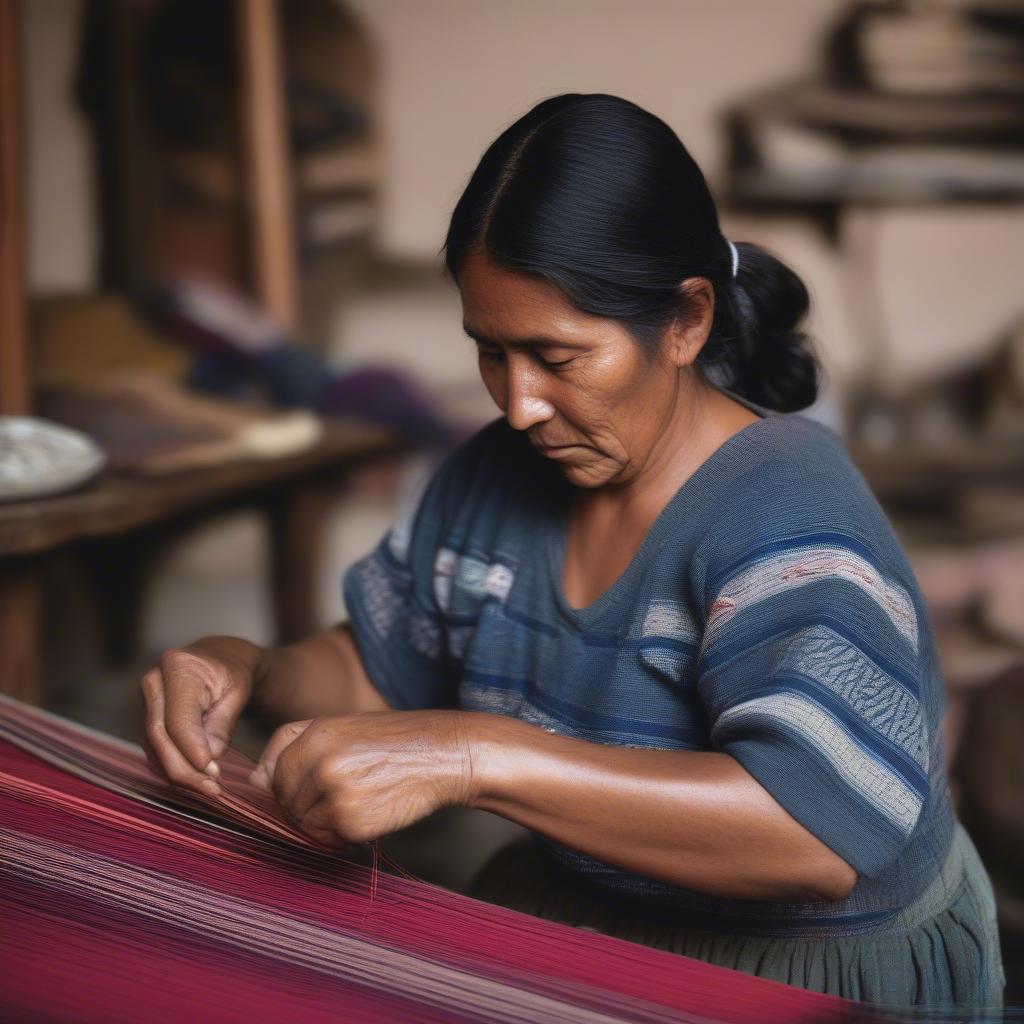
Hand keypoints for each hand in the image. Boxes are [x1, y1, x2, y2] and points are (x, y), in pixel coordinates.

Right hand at [141, 636, 264, 795]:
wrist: (220, 660)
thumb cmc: (233, 673)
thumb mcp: (239, 692)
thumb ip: (223, 723)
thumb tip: (208, 759)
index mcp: (178, 666)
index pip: (178, 717)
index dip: (191, 748)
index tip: (211, 771)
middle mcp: (154, 682)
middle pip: (159, 735)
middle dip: (184, 768)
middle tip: (212, 788)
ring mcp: (146, 701)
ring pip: (154, 748)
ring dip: (180, 774)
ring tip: (209, 788)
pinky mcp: (147, 719)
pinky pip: (156, 750)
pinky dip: (175, 768)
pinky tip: (196, 780)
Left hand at [249, 711, 475, 847]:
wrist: (441, 754)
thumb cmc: (393, 741)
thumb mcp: (343, 726)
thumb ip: (294, 744)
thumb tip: (254, 779)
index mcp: (315, 734)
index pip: (273, 771)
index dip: (286, 786)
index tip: (308, 788)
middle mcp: (320, 762)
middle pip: (285, 800)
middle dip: (303, 806)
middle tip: (338, 797)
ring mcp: (336, 793)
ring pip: (303, 823)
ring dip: (323, 822)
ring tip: (356, 803)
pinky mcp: (352, 821)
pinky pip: (329, 837)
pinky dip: (343, 834)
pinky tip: (367, 814)